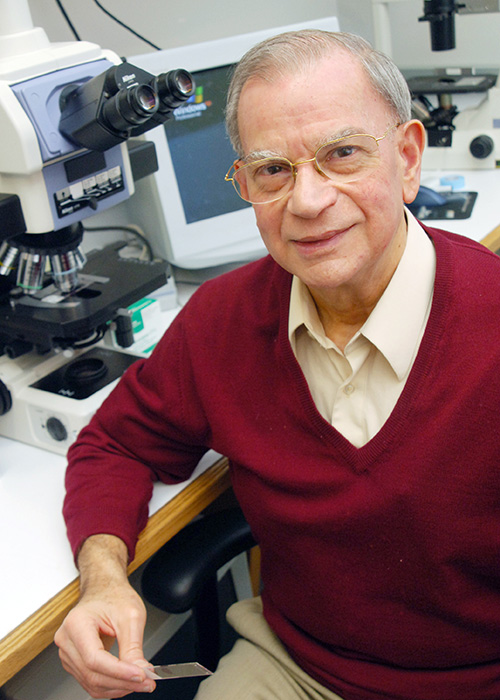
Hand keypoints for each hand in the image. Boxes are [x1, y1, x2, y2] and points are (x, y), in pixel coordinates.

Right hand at [54, 535, 155, 697]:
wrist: (104, 590)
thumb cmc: (114, 596)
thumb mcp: (130, 616)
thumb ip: (133, 647)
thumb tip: (140, 672)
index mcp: (77, 623)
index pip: (95, 659)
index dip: (119, 672)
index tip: (141, 675)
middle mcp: (66, 640)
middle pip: (93, 674)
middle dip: (123, 682)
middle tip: (147, 682)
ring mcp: (68, 653)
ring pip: (92, 683)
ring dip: (118, 687)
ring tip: (141, 681)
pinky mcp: (74, 662)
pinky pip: (91, 682)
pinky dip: (111, 685)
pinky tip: (127, 681)